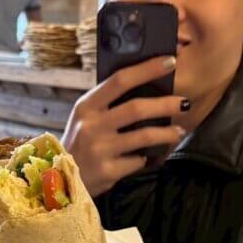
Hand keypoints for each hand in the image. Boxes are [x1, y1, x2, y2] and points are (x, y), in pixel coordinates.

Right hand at [62, 56, 188, 195]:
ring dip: (167, 133)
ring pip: (144, 136)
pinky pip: (138, 161)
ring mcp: (100, 150)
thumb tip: (147, 86)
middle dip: (166, 104)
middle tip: (184, 103)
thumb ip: (107, 103)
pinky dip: (147, 158)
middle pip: (137, 108)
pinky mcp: (108, 172)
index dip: (147, 69)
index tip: (169, 62)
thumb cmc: (79, 143)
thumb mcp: (84, 118)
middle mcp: (92, 126)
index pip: (120, 80)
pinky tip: (151, 156)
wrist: (58, 180)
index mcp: (86, 106)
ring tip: (178, 132)